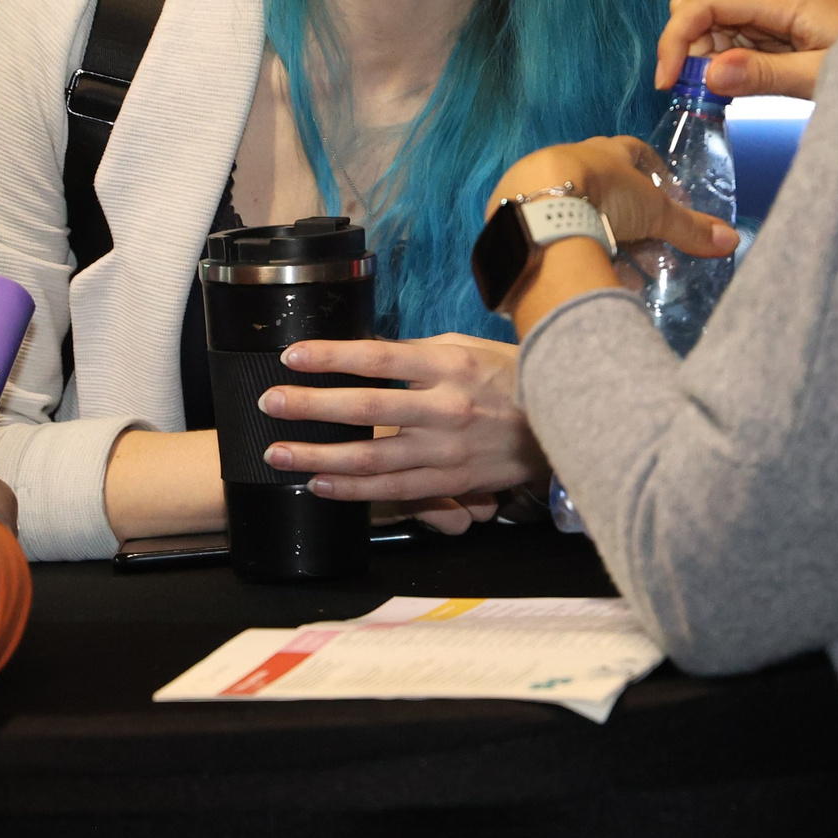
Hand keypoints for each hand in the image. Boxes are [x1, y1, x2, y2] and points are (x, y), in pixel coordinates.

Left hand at [258, 334, 545, 509]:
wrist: (566, 423)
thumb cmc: (512, 378)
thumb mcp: (469, 347)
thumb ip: (418, 353)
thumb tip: (367, 354)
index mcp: (448, 365)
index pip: (378, 358)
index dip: (332, 357)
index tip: (293, 355)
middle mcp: (444, 408)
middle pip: (365, 409)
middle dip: (311, 407)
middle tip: (271, 403)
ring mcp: (446, 450)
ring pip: (372, 459)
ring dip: (319, 457)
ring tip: (280, 454)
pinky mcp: (450, 481)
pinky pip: (393, 490)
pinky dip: (353, 489)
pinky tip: (320, 485)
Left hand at [484, 137, 736, 336]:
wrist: (538, 211)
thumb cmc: (602, 196)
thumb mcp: (654, 212)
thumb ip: (690, 227)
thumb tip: (733, 239)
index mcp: (603, 152)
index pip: (633, 152)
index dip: (654, 172)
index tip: (670, 195)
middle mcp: (570, 164)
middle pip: (608, 191)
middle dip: (634, 223)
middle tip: (654, 251)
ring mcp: (541, 189)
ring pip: (582, 216)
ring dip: (609, 243)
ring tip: (630, 273)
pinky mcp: (519, 218)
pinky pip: (556, 236)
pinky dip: (578, 255)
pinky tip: (593, 278)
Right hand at [656, 0, 837, 99]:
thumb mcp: (821, 75)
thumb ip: (764, 75)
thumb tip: (708, 76)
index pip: (702, 2)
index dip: (675, 38)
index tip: (668, 82)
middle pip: (698, 8)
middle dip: (684, 48)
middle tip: (694, 94)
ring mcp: (768, 13)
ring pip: (710, 25)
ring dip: (701, 60)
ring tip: (716, 97)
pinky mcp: (773, 30)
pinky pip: (730, 39)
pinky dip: (720, 63)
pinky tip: (732, 88)